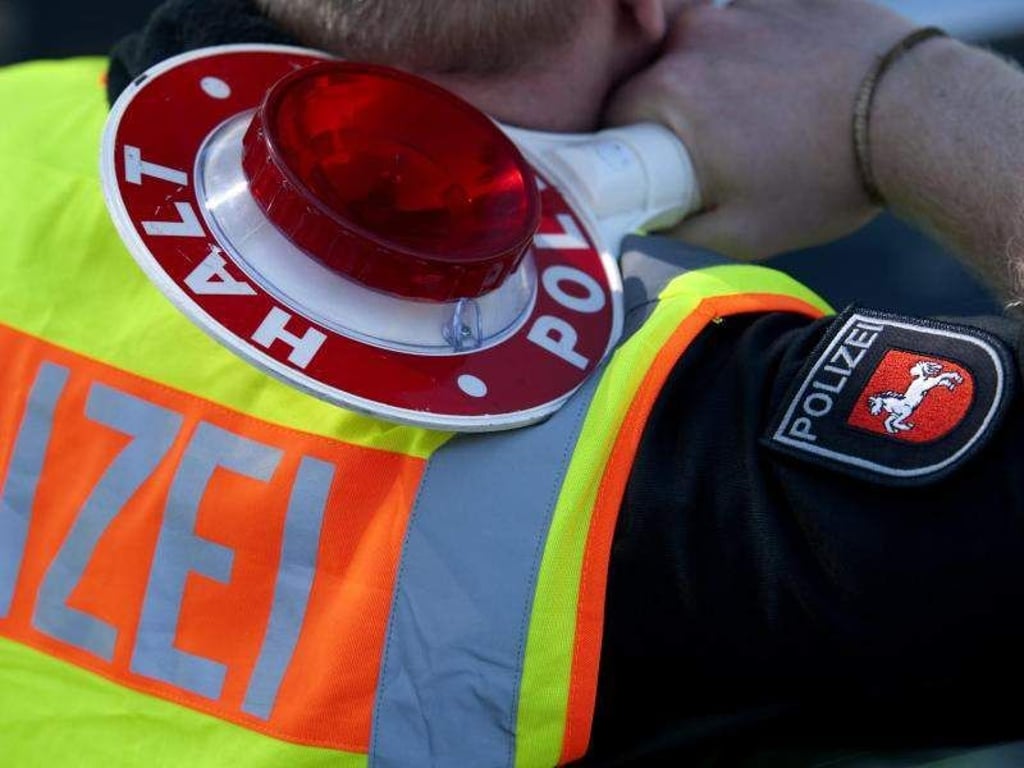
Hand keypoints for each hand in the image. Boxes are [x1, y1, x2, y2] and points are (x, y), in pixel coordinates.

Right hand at [606, 0, 915, 258]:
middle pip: (651, 75)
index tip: (645, 168)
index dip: (623, 148)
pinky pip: (745, 19)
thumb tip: (638, 232)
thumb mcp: (740, 234)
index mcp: (671, 95)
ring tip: (747, 113)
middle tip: (701, 149)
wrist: (914, 117)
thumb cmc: (825, 179)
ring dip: (706, 75)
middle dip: (663, 112)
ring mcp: (742, 8)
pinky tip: (779, 80)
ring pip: (697, 43)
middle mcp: (696, 38)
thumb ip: (674, 233)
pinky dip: (749, 47)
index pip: (612, 117)